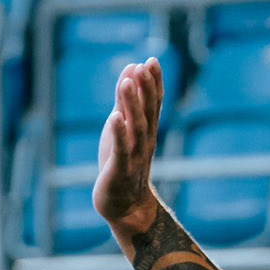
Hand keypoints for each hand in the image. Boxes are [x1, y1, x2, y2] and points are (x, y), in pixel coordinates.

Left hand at [93, 57, 163, 239]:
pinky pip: (120, 151)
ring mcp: (133, 157)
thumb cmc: (122, 165)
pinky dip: (118, 134)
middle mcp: (144, 143)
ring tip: (127, 82)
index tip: (152, 60)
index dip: (154, 83)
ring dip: (131, 105)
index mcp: (146, 132)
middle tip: (145, 66)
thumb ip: (125, 100)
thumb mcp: (122, 127)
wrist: (126, 208)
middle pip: (147, 113)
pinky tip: (115, 118)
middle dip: (146, 89)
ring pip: (135, 128)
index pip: (153, 104)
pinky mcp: (119, 171)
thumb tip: (131, 68)